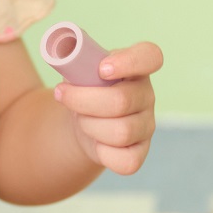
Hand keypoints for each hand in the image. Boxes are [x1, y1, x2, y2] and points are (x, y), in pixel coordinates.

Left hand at [53, 41, 161, 175]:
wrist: (82, 120)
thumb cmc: (83, 87)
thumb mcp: (78, 67)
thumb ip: (74, 57)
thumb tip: (62, 51)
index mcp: (136, 68)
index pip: (150, 56)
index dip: (129, 62)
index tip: (102, 68)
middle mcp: (146, 95)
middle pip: (122, 101)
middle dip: (83, 101)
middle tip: (62, 95)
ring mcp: (146, 125)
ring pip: (121, 132)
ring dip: (89, 125)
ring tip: (80, 119)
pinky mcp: (140, 152)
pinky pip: (127, 161)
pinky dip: (103, 153)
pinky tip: (95, 143)